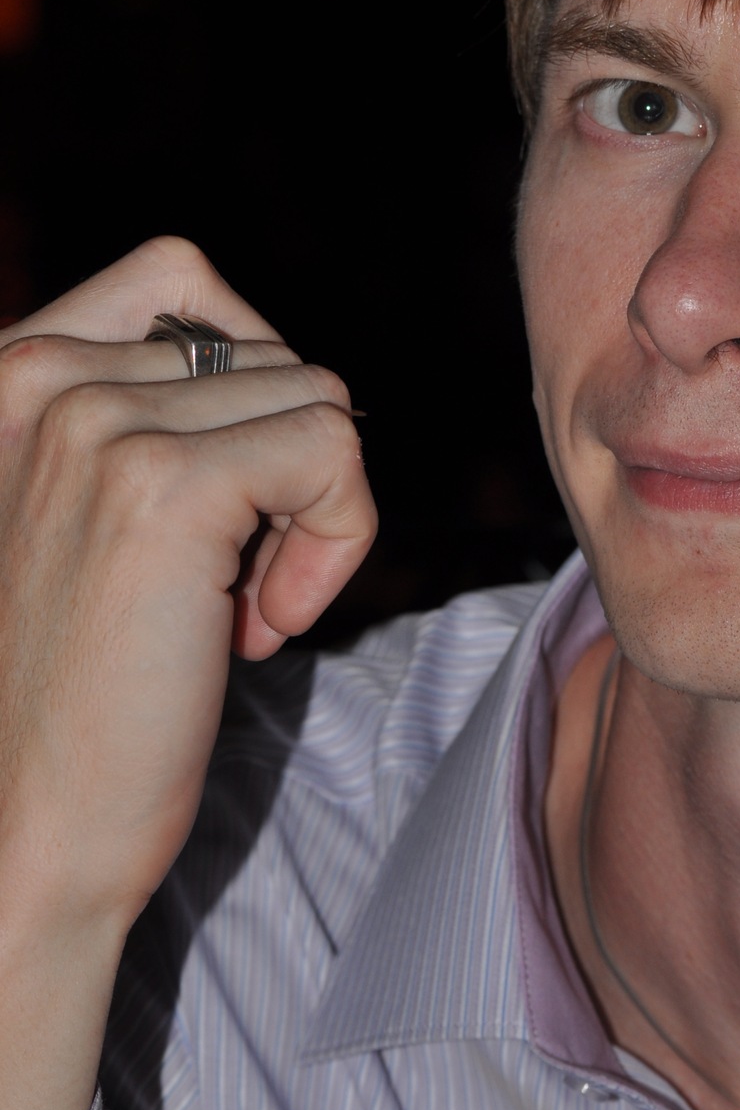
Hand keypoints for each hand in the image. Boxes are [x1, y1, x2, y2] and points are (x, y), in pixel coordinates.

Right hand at [0, 236, 376, 1109]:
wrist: (19, 833)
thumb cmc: (73, 686)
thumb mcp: (85, 510)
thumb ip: (145, 417)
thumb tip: (283, 369)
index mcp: (6, 370)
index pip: (178, 277)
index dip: (242, 378)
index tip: (218, 501)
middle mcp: (36, 373)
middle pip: (270, 351)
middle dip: (280, 470)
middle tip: (222, 585)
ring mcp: (96, 424)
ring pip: (317, 399)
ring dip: (310, 514)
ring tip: (234, 611)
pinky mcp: (167, 488)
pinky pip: (336, 450)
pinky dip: (337, 545)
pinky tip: (258, 632)